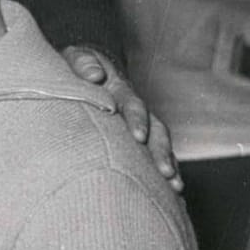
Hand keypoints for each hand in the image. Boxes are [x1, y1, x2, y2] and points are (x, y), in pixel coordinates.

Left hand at [62, 44, 181, 190]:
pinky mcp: (138, 137)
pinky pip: (155, 154)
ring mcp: (139, 123)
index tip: (138, 137)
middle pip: (154, 129)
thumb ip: (84, 63)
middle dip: (159, 150)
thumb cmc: (75, 68)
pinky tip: (172, 191)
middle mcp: (135, 108)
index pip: (132, 105)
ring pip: (159, 144)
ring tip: (175, 185)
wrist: (83, 70)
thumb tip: (95, 75)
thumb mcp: (76, 58)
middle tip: (163, 171)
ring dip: (168, 163)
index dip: (137, 120)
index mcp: (119, 90)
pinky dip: (164, 170)